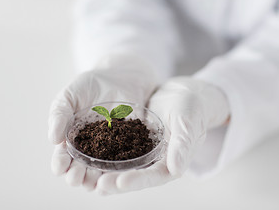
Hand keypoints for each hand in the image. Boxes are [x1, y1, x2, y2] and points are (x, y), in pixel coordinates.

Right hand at [48, 53, 157, 190]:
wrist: (121, 77)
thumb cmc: (90, 85)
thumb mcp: (70, 96)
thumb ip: (59, 114)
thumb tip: (52, 139)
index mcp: (73, 140)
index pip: (64, 156)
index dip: (61, 164)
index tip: (60, 167)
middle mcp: (91, 149)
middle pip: (83, 168)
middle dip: (78, 175)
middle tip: (76, 178)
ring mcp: (112, 148)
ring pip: (104, 169)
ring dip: (98, 178)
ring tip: (95, 182)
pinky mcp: (132, 144)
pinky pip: (128, 158)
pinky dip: (124, 168)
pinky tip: (121, 173)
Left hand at [95, 76, 229, 192]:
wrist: (184, 94)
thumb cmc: (192, 108)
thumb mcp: (188, 123)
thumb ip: (182, 145)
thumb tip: (176, 170)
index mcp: (172, 163)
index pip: (154, 177)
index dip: (137, 181)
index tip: (120, 183)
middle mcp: (156, 161)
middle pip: (134, 176)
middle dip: (115, 181)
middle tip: (97, 184)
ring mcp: (143, 152)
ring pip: (123, 165)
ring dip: (105, 171)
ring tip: (86, 176)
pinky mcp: (133, 140)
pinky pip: (117, 148)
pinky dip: (103, 152)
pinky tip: (87, 152)